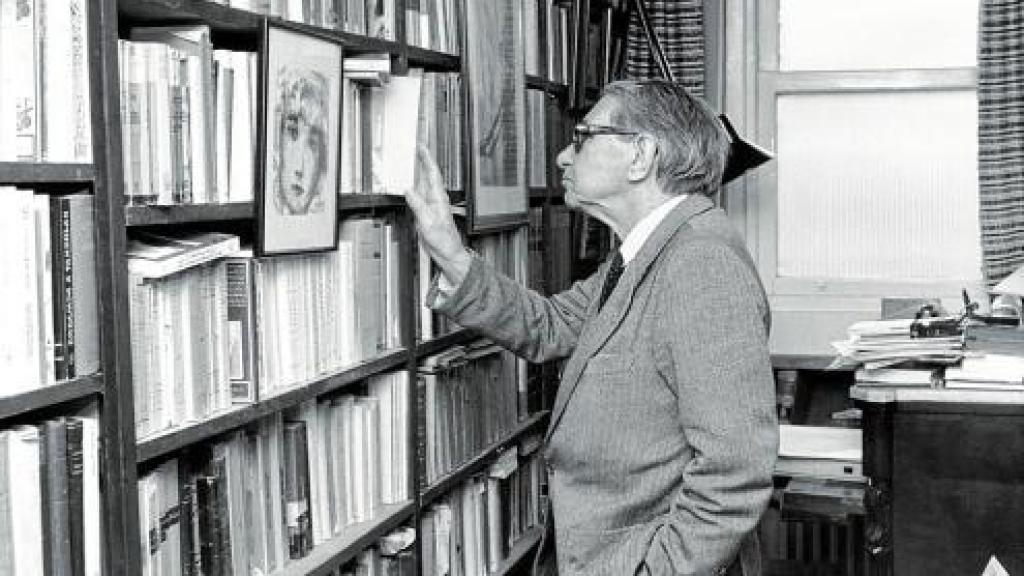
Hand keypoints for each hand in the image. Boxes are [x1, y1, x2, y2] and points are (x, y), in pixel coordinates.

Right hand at [407, 146, 470, 285]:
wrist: (447, 252)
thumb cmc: (443, 240)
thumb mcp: (427, 222)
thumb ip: (418, 205)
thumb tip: (408, 190)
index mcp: (438, 198)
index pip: (432, 173)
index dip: (427, 159)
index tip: (421, 147)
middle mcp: (435, 199)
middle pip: (427, 175)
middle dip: (421, 161)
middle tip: (414, 149)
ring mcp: (430, 205)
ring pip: (422, 184)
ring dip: (416, 173)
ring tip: (408, 162)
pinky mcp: (425, 212)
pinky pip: (417, 195)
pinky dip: (412, 187)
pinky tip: (406, 185)